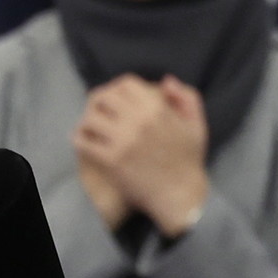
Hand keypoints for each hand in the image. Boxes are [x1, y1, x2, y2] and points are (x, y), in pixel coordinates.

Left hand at [72, 76, 209, 235]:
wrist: (181, 196)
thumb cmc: (188, 161)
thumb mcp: (197, 125)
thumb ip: (187, 98)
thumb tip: (166, 81)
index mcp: (157, 108)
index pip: (125, 84)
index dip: (118, 89)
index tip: (117, 100)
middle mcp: (138, 120)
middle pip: (102, 96)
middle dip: (98, 102)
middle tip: (100, 113)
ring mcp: (122, 140)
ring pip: (89, 118)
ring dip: (88, 122)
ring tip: (91, 129)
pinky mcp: (111, 160)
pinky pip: (84, 142)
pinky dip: (81, 140)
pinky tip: (87, 143)